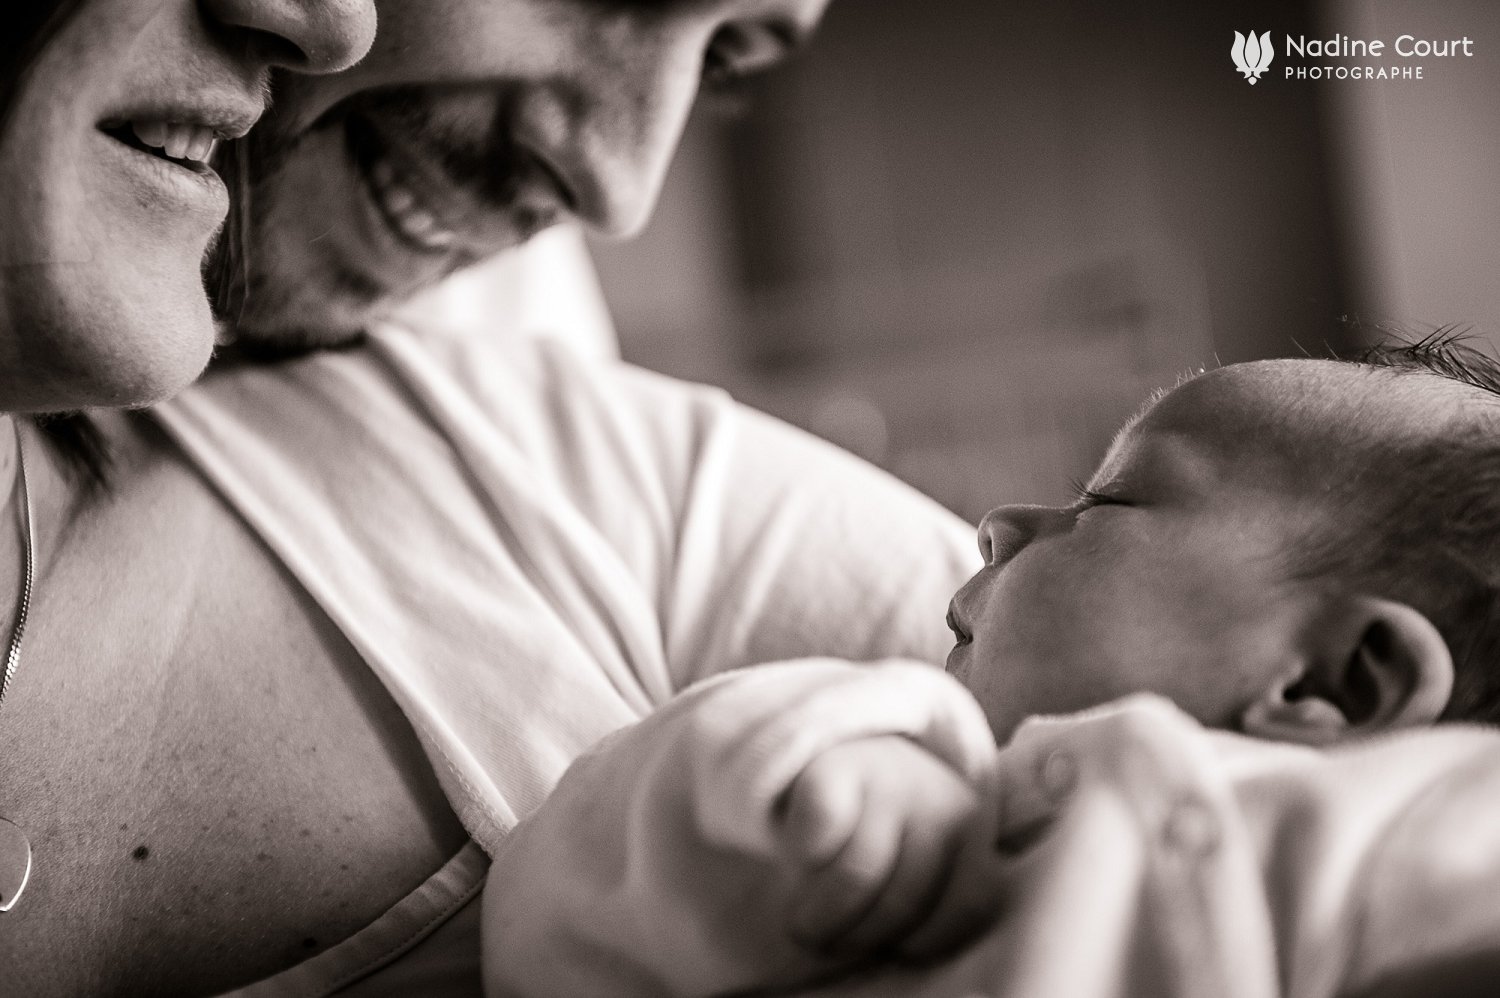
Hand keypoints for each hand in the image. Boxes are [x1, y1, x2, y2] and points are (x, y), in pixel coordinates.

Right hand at [774, 734, 1003, 963]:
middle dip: (860, 937)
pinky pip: (818, 840)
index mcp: (973, 833)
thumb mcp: (929, 868)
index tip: (894, 947)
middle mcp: (939, 798)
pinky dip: (805, 861)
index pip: (968, 906)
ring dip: (821, 917)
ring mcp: (887, 777)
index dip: (923, 942)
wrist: (844, 757)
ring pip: (858, 876)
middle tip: (833, 943)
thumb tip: (951, 987)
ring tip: (807, 924)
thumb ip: (939, 907)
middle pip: (905, 900)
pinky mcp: (832, 769)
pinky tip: (802, 862)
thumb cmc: (887, 839)